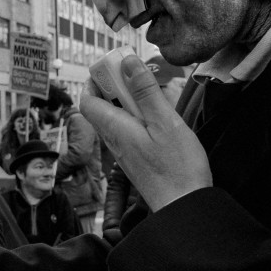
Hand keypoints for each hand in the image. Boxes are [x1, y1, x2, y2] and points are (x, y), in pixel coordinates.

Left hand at [81, 55, 211, 211]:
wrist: (184, 206)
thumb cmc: (177, 167)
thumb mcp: (164, 122)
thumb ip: (145, 91)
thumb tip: (127, 63)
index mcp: (115, 129)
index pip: (87, 100)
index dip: (95, 80)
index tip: (115, 67)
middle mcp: (114, 141)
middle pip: (103, 107)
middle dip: (117, 86)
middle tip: (141, 75)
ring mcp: (125, 151)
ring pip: (118, 118)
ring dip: (131, 102)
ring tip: (155, 95)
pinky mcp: (137, 159)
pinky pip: (130, 131)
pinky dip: (140, 118)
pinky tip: (161, 119)